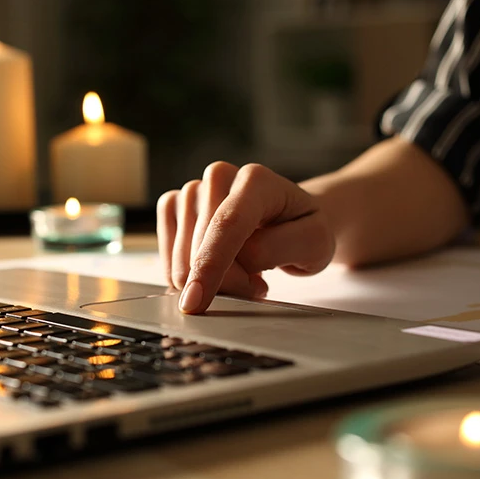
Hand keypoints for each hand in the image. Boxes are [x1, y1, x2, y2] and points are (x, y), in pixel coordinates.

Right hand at [156, 162, 335, 313]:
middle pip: (200, 247)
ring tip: (244, 272)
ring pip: (180, 256)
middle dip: (224, 282)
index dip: (210, 265)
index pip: (226, 224)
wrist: (292, 217)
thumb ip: (275, 249)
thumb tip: (236, 260)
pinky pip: (167, 253)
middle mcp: (219, 176)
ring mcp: (193, 190)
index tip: (196, 301)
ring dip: (210, 279)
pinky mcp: (174, 206)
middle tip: (257, 284)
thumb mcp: (313, 243)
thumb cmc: (303, 229)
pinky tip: (216, 267)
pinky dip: (189, 273)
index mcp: (256, 180)